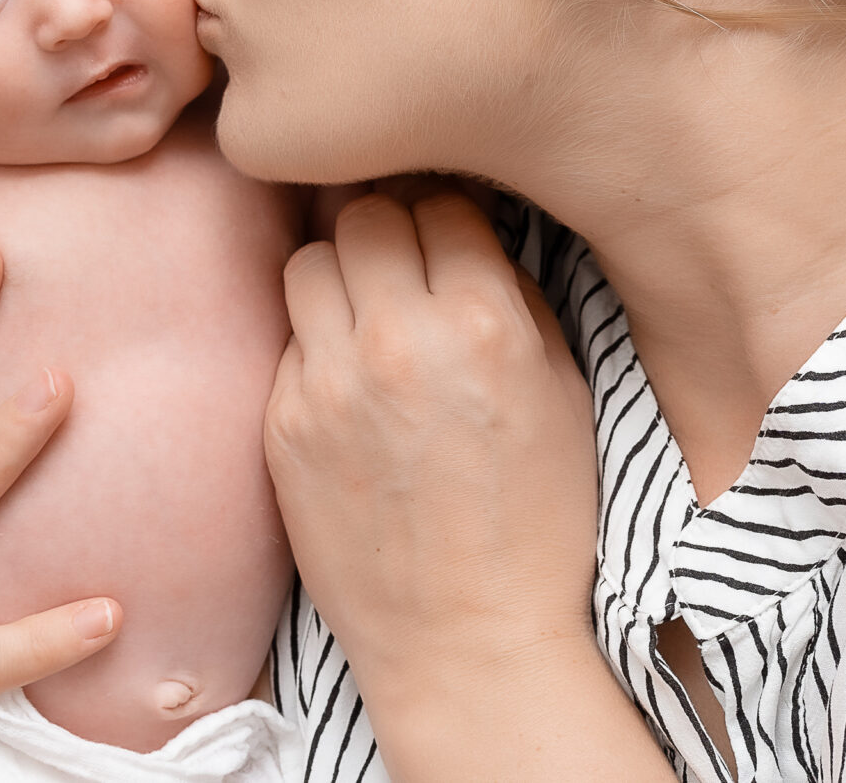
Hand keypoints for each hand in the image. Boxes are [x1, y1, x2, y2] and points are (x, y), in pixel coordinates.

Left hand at [270, 192, 664, 779]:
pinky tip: (351, 385)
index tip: (452, 239)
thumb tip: (470, 233)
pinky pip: (289, 339)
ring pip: (308, 260)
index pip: (442, 202)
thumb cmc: (538, 524)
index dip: (451, 216)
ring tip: (369, 315)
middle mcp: (397, 339)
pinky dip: (318, 346)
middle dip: (389, 229)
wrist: (468, 642)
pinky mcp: (281, 423)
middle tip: (406, 266)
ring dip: (341, 275)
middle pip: (363, 212)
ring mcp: (327, 382)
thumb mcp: (564, 395)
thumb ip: (514, 299)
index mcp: (482, 324)